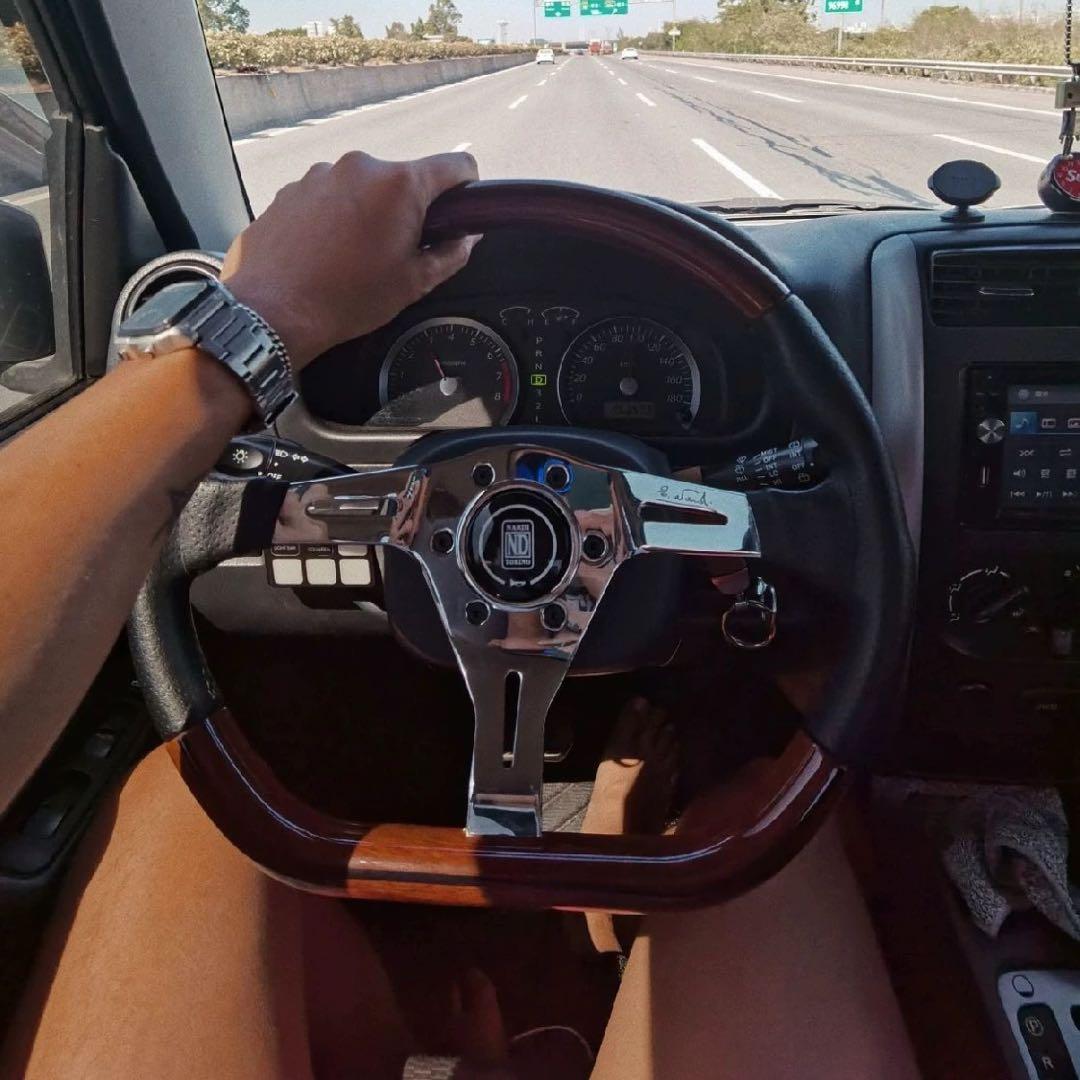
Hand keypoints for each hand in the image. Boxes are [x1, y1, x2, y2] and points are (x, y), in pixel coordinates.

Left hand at [221, 151, 479, 370]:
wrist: (273, 310)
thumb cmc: (348, 299)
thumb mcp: (413, 284)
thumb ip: (450, 255)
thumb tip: (466, 239)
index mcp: (399, 184)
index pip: (455, 165)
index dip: (467, 187)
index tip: (460, 210)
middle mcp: (360, 166)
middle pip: (402, 179)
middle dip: (407, 209)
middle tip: (398, 252)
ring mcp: (319, 174)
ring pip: (361, 188)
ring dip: (366, 214)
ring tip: (353, 258)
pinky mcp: (290, 190)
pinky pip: (326, 198)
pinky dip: (332, 220)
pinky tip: (324, 256)